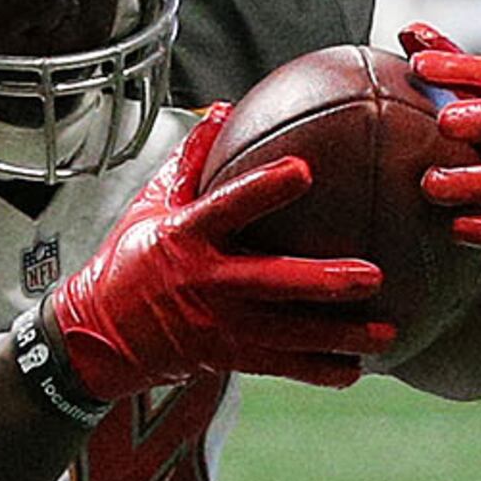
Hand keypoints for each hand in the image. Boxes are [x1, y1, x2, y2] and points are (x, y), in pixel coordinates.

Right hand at [41, 106, 391, 398]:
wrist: (96, 338)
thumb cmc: (128, 263)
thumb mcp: (150, 207)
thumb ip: (192, 161)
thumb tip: (223, 110)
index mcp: (185, 238)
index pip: (227, 208)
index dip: (264, 190)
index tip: (304, 170)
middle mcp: (205, 284)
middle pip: (271, 282)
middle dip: (322, 281)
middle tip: (371, 275)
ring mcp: (218, 327)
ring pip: (286, 334)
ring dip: (337, 335)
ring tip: (385, 332)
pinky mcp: (224, 358)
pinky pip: (279, 367)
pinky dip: (317, 370)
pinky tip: (356, 369)